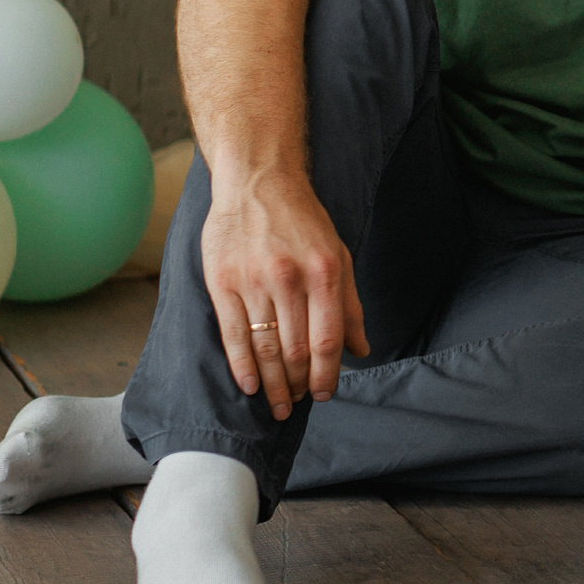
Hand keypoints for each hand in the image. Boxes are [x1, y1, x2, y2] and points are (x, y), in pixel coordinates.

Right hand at [200, 168, 365, 420]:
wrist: (258, 181)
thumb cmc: (303, 221)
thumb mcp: (339, 256)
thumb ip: (350, 306)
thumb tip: (362, 350)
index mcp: (324, 273)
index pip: (327, 340)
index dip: (328, 375)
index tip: (325, 394)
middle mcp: (289, 278)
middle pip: (294, 350)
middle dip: (299, 384)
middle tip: (299, 402)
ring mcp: (253, 280)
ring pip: (264, 347)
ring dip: (273, 383)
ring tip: (279, 403)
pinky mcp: (222, 281)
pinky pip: (233, 333)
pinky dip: (242, 365)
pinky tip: (250, 385)